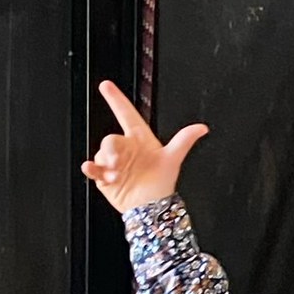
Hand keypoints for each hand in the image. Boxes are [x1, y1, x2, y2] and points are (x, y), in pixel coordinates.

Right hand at [82, 80, 207, 214]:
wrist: (150, 208)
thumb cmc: (162, 183)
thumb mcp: (173, 159)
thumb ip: (184, 140)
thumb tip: (202, 128)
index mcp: (139, 138)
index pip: (125, 113)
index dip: (116, 98)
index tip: (105, 85)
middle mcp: (125, 148)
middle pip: (110, 138)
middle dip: (111, 149)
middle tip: (118, 162)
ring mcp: (113, 162)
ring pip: (101, 153)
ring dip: (106, 164)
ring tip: (117, 175)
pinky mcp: (104, 176)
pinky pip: (92, 167)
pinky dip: (91, 168)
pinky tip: (93, 169)